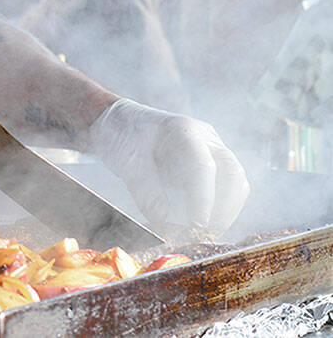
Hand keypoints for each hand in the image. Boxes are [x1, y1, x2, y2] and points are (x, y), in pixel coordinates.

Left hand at [89, 98, 249, 235]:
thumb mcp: (126, 162)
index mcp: (182, 130)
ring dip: (225, 210)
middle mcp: (205, 137)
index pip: (202, 165)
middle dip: (225, 207)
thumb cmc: (122, 137)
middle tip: (206, 233)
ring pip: (235, 180)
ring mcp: (212, 148)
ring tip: (204, 232)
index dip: (203, 198)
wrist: (120, 123)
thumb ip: (146, 190)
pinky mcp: (211, 162)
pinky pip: (225, 185)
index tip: (197, 224)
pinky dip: (219, 206)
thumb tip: (164, 220)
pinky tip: (202, 223)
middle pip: (232, 172)